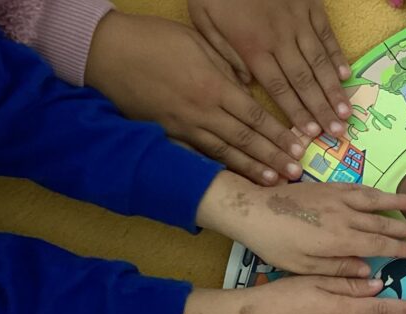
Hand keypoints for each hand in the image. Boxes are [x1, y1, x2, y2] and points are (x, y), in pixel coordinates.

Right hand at [86, 13, 304, 185]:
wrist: (106, 51)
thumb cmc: (153, 39)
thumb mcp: (198, 42)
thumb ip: (227, 65)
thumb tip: (247, 84)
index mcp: (214, 87)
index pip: (256, 117)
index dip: (279, 135)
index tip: (299, 149)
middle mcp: (202, 111)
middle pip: (245, 140)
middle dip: (273, 158)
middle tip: (295, 174)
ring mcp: (183, 126)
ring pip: (224, 153)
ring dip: (250, 169)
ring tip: (272, 182)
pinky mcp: (166, 133)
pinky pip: (198, 154)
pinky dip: (218, 168)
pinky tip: (232, 179)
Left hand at [188, 0, 351, 137]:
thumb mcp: (204, 19)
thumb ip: (222, 53)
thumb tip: (242, 84)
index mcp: (252, 46)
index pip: (278, 88)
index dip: (296, 112)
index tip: (311, 133)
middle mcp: (279, 38)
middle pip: (303, 81)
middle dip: (321, 109)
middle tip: (338, 132)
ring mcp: (298, 22)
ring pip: (319, 62)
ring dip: (333, 89)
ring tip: (346, 112)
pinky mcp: (310, 6)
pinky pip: (326, 35)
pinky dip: (337, 56)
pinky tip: (346, 75)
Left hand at [197, 174, 405, 275]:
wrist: (253, 211)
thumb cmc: (275, 245)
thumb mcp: (304, 267)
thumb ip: (338, 269)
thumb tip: (368, 272)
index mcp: (339, 240)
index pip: (378, 244)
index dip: (399, 248)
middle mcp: (344, 216)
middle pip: (382, 222)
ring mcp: (337, 198)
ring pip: (374, 200)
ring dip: (397, 202)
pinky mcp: (328, 187)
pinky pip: (359, 188)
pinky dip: (376, 191)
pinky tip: (383, 193)